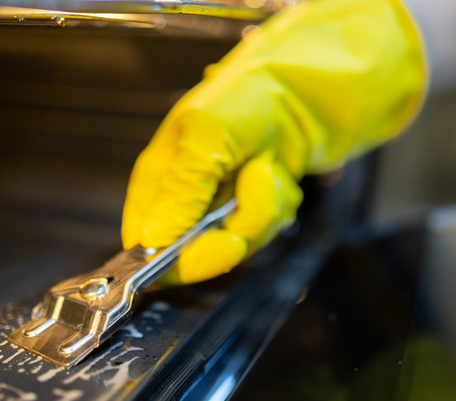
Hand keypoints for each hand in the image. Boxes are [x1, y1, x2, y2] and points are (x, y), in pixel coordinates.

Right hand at [122, 0, 427, 283]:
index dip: (174, 258)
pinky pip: (263, 232)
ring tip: (266, 167)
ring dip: (261, 211)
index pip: (146, 242)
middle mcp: (184, 199)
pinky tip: (278, 173)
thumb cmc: (249, 96)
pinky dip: (278, 206)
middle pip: (194, 254)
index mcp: (157, 180)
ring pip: (236, 244)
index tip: (213, 246)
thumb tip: (153, 239)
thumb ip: (179, 192)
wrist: (309, 89)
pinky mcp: (252, 209)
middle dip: (232, 229)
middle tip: (253, 188)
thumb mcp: (205, 137)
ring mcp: (219, 207)